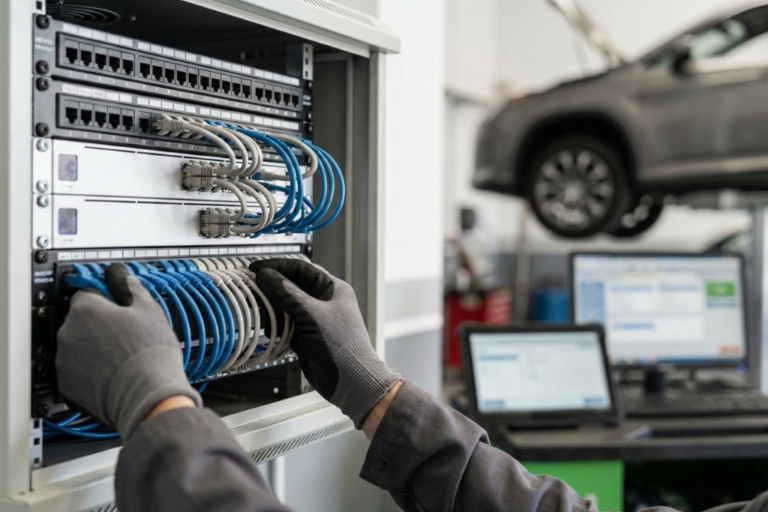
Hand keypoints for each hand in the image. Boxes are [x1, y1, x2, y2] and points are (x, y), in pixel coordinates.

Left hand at [56, 263, 201, 437]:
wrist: (149, 395)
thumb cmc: (150, 353)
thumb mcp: (149, 309)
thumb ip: (130, 287)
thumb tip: (121, 277)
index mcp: (85, 309)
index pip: (86, 292)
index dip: (105, 298)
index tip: (116, 306)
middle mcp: (67, 333)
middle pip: (80, 320)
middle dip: (98, 324)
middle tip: (124, 333)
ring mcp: (64, 361)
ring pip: (77, 346)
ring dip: (93, 347)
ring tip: (120, 356)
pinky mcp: (66, 385)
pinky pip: (75, 371)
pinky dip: (89, 371)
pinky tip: (112, 372)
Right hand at [249, 259, 400, 428]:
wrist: (351, 381)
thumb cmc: (339, 344)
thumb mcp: (310, 314)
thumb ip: (286, 293)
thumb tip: (265, 275)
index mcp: (332, 288)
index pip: (300, 268)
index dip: (276, 266)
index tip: (255, 268)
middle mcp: (324, 300)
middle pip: (291, 286)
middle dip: (271, 290)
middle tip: (252, 292)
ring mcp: (315, 318)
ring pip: (286, 306)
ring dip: (272, 309)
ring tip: (260, 314)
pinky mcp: (307, 335)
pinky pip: (287, 324)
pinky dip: (276, 325)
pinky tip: (270, 330)